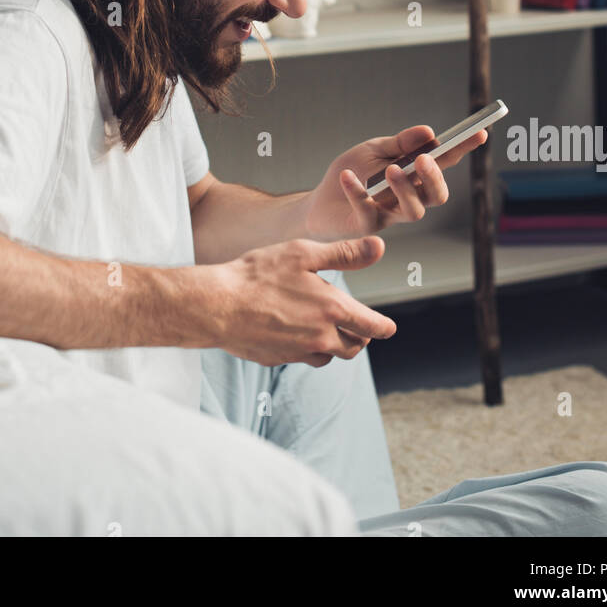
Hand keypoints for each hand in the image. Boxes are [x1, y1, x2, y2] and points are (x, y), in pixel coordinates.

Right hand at [207, 235, 395, 367]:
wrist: (218, 305)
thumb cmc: (259, 274)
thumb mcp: (304, 253)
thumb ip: (344, 253)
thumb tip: (378, 246)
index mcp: (332, 310)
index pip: (372, 326)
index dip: (384, 327)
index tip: (389, 328)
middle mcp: (320, 338)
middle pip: (354, 347)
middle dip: (360, 337)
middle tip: (357, 325)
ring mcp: (299, 353)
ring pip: (329, 356)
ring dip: (333, 345)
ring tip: (324, 327)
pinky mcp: (278, 359)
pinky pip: (302, 358)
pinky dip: (307, 349)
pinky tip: (295, 331)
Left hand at [302, 125, 487, 240]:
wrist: (318, 201)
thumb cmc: (352, 172)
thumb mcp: (374, 150)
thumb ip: (400, 144)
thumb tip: (429, 132)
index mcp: (414, 177)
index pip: (444, 163)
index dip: (463, 150)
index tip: (480, 133)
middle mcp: (408, 199)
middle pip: (436, 196)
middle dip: (435, 178)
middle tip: (425, 160)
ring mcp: (389, 215)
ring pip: (413, 211)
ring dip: (405, 189)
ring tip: (391, 170)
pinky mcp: (366, 226)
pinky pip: (368, 212)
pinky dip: (357, 191)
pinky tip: (347, 176)